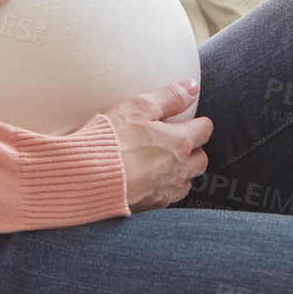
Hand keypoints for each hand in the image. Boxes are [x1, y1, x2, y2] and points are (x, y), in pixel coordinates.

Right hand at [102, 81, 210, 211]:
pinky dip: (163, 187)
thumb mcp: (138, 107)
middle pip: (201, 158)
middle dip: (193, 148)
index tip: (185, 120)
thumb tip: (192, 87)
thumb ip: (169, 97)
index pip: (204, 130)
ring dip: (181, 171)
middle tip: (175, 140)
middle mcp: (179, 169)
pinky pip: (168, 197)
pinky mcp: (152, 206)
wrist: (88, 177)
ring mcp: (166, 190)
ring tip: (161, 162)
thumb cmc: (112, 140)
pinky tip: (147, 180)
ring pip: (187, 181)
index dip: (196, 122)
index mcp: (179, 142)